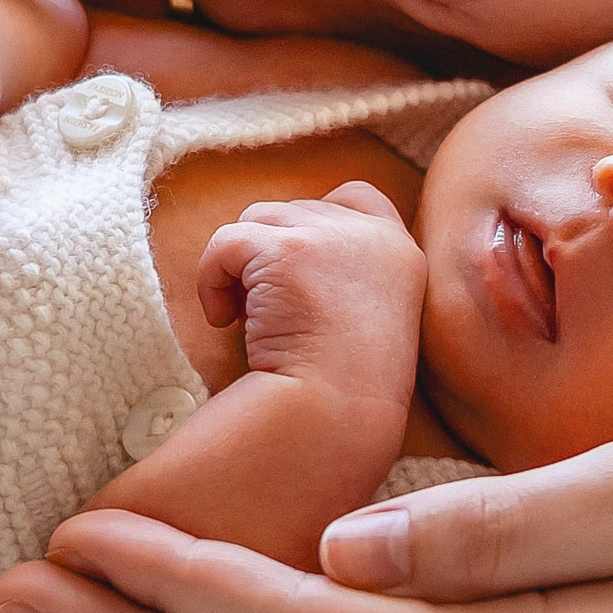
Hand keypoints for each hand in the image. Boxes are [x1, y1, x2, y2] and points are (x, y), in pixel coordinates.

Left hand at [199, 181, 423, 419]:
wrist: (334, 416)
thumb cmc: (344, 392)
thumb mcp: (371, 321)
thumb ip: (347, 276)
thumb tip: (280, 249)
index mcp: (402, 254)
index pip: (358, 196)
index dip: (315, 220)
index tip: (293, 269)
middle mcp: (372, 234)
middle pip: (294, 210)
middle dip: (269, 253)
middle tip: (265, 311)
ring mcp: (329, 237)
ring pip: (256, 221)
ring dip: (239, 266)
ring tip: (244, 318)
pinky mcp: (285, 249)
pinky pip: (225, 242)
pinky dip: (210, 281)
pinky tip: (222, 322)